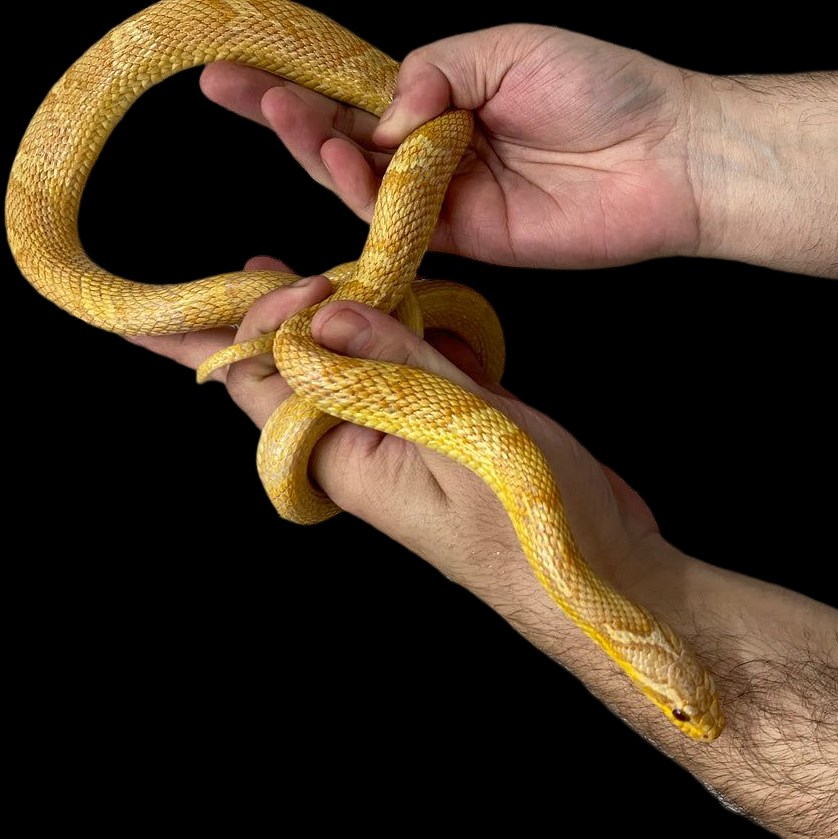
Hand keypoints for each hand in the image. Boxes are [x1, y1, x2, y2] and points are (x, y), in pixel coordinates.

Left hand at [128, 257, 690, 676]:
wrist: (608, 578)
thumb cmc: (538, 528)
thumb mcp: (466, 433)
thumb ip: (396, 364)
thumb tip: (323, 310)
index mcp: (346, 458)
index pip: (259, 387)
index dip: (234, 330)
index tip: (229, 278)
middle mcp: (362, 446)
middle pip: (295, 370)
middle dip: (268, 317)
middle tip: (251, 261)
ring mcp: (404, 435)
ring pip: (354, 362)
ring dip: (340, 314)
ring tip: (317, 269)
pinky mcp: (448, 426)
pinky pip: (407, 370)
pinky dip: (406, 330)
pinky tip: (407, 301)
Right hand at [199, 25, 703, 266]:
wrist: (668, 152)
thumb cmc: (602, 87)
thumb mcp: (507, 49)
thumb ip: (433, 71)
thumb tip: (379, 112)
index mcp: (444, 95)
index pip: (353, 90)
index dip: (295, 78)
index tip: (232, 61)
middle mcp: (435, 148)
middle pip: (341, 138)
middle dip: (281, 112)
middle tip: (228, 88)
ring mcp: (447, 197)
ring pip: (361, 183)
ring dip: (320, 151)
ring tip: (287, 116)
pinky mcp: (468, 240)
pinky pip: (402, 226)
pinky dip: (368, 199)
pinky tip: (347, 166)